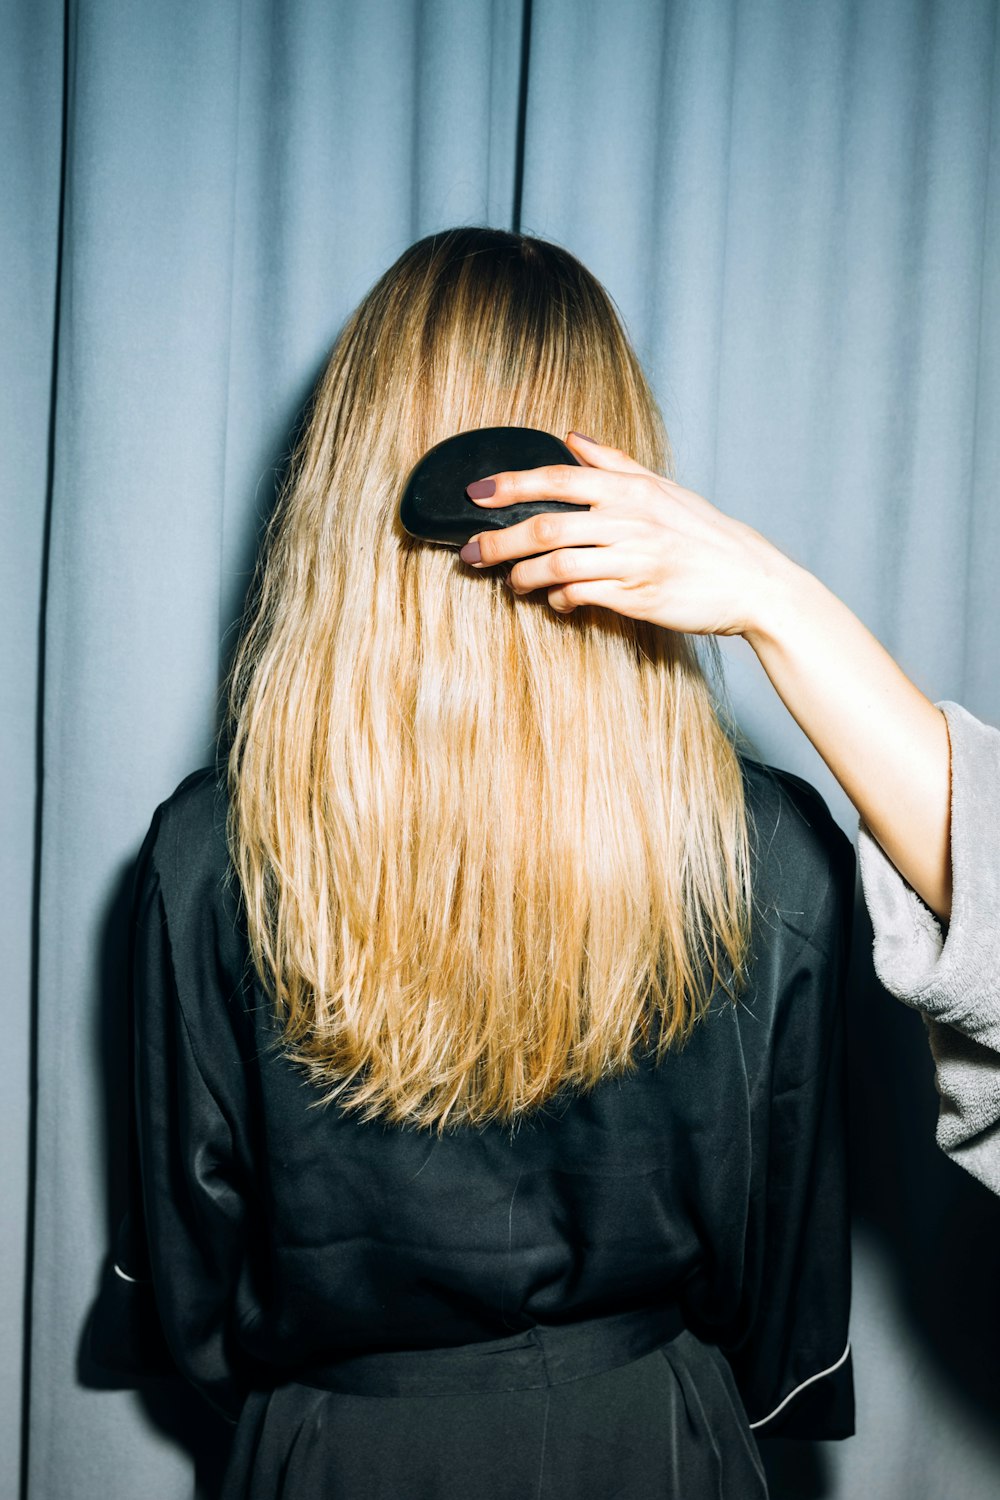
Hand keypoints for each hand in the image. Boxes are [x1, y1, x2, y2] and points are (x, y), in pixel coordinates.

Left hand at [461, 433, 789, 638]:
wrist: (751, 581)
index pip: (559, 478)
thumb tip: (571, 436)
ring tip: (513, 583)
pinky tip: (557, 601)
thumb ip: (614, 463)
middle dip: (499, 542)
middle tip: (469, 555)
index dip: (511, 484)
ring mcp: (635, 561)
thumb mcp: (664, 489)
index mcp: (632, 489)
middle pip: (547, 527)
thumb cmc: (704, 535)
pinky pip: (583, 597)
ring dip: (524, 577)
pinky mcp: (638, 598)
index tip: (474, 494)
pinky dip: (560, 600)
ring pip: (558, 566)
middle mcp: (631, 521)